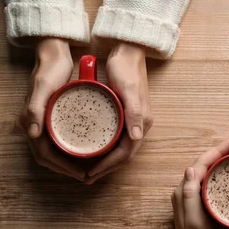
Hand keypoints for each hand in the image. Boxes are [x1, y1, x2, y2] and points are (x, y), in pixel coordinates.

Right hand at [24, 38, 84, 180]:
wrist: (52, 53)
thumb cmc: (49, 69)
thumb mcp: (44, 87)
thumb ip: (35, 109)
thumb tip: (31, 133)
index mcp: (30, 121)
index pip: (44, 154)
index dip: (62, 167)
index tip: (81, 173)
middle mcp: (33, 125)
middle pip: (48, 157)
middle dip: (66, 169)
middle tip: (87, 175)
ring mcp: (42, 122)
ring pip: (53, 151)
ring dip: (67, 163)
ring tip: (87, 168)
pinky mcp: (51, 117)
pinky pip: (59, 141)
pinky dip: (69, 150)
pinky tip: (84, 151)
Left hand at [85, 42, 153, 184]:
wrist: (128, 50)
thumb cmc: (126, 68)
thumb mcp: (129, 90)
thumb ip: (134, 114)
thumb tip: (136, 138)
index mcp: (141, 122)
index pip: (126, 153)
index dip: (109, 166)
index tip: (91, 174)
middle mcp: (139, 124)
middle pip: (123, 155)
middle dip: (106, 168)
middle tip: (87, 178)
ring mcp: (132, 120)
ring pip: (120, 149)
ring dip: (106, 161)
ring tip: (88, 169)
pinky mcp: (124, 114)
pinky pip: (116, 139)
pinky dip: (105, 148)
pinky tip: (93, 149)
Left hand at [171, 136, 228, 228]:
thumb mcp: (194, 220)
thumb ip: (190, 195)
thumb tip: (191, 168)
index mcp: (183, 191)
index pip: (201, 162)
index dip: (217, 149)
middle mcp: (184, 190)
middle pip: (203, 163)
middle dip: (219, 150)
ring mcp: (189, 196)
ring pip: (206, 170)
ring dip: (219, 159)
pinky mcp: (196, 202)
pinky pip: (208, 180)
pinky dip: (218, 172)